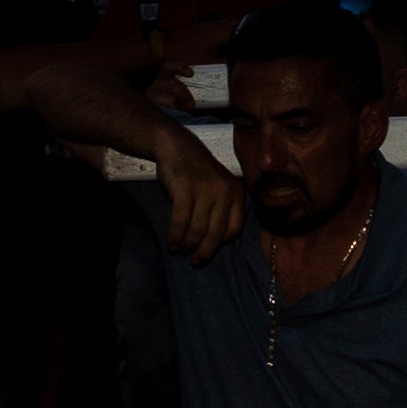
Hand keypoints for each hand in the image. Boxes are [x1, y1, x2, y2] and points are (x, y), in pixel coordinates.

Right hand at [149, 129, 247, 263]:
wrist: (177, 146)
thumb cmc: (197, 172)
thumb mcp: (218, 186)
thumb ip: (222, 208)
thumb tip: (216, 241)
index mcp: (235, 193)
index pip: (235, 228)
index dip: (221, 243)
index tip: (209, 248)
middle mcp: (223, 192)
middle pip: (216, 233)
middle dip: (204, 251)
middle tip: (194, 261)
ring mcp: (205, 190)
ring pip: (197, 229)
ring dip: (187, 245)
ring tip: (179, 250)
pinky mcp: (185, 188)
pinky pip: (180, 220)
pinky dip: (175, 236)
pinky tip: (171, 243)